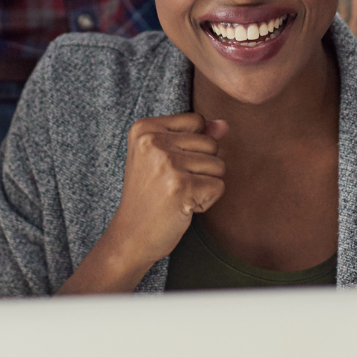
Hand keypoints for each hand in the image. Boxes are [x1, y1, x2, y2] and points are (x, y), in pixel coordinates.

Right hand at [105, 113, 229, 266]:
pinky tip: (182, 207)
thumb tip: (224, 124)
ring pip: (218, 165)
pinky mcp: (181, 186)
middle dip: (201, 167)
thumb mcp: (164, 157)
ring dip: (204, 185)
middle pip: (211, 143)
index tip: (167, 166)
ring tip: (178, 195)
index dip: (193, 146)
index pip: (197, 120)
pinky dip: (206, 201)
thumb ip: (195, 135)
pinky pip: (218, 186)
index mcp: (144, 128)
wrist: (131, 236)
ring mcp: (167, 163)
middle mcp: (153, 141)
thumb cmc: (150, 195)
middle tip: (172, 184)